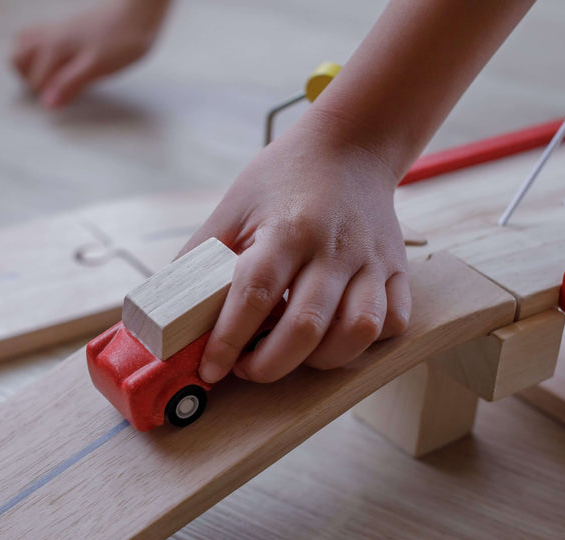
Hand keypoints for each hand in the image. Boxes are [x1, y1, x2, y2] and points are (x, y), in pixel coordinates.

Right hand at [11, 0, 168, 108]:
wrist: (141, 7)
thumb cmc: (124, 37)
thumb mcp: (97, 66)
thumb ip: (70, 84)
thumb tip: (47, 103)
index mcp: (55, 48)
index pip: (34, 81)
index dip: (48, 96)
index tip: (68, 97)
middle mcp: (50, 36)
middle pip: (17, 59)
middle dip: (29, 78)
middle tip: (55, 88)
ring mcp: (58, 28)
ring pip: (25, 44)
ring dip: (32, 63)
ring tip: (54, 76)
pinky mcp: (69, 26)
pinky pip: (41, 36)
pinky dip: (43, 50)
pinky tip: (63, 60)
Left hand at [182, 112, 410, 383]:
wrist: (350, 145)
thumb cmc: (283, 178)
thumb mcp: (233, 207)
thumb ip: (201, 257)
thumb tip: (167, 309)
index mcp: (287, 229)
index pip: (255, 295)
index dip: (228, 340)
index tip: (210, 368)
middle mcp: (333, 248)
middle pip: (307, 326)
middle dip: (269, 364)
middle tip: (245, 368)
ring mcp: (371, 261)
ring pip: (357, 332)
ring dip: (319, 360)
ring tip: (290, 355)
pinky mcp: (397, 270)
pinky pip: (391, 322)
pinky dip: (363, 343)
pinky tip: (333, 337)